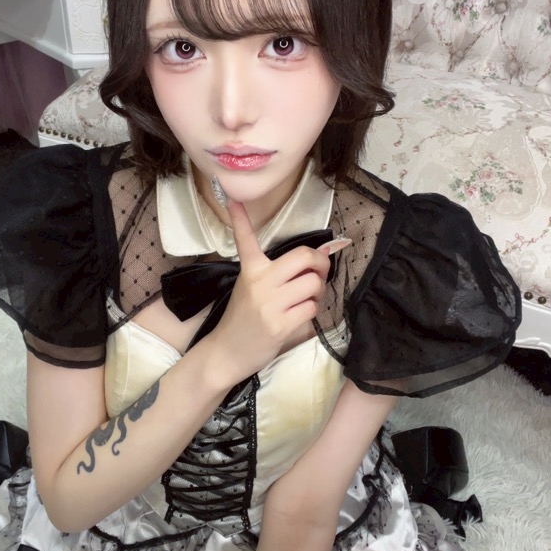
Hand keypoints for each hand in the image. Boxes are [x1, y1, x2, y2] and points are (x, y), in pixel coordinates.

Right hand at [210, 198, 331, 382]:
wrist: (228, 352)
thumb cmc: (244, 318)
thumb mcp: (252, 288)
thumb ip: (281, 272)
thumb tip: (322, 255)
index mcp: (250, 270)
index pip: (246, 240)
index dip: (240, 219)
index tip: (233, 198)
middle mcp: (259, 283)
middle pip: (303, 257)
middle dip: (321, 262)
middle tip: (319, 271)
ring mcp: (269, 304)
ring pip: (313, 283)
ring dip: (318, 291)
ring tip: (307, 298)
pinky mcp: (279, 325)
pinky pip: (312, 308)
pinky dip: (313, 310)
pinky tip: (302, 314)